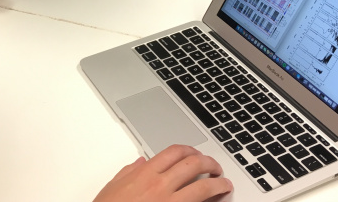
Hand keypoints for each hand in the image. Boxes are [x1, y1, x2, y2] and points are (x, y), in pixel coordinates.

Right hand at [93, 145, 231, 201]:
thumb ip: (128, 172)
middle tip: (215, 168)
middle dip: (209, 163)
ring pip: (203, 187)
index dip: (190, 150)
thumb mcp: (112, 187)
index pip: (174, 152)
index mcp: (144, 174)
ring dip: (219, 184)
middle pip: (193, 164)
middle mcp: (160, 185)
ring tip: (225, 185)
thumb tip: (140, 163)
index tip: (196, 154)